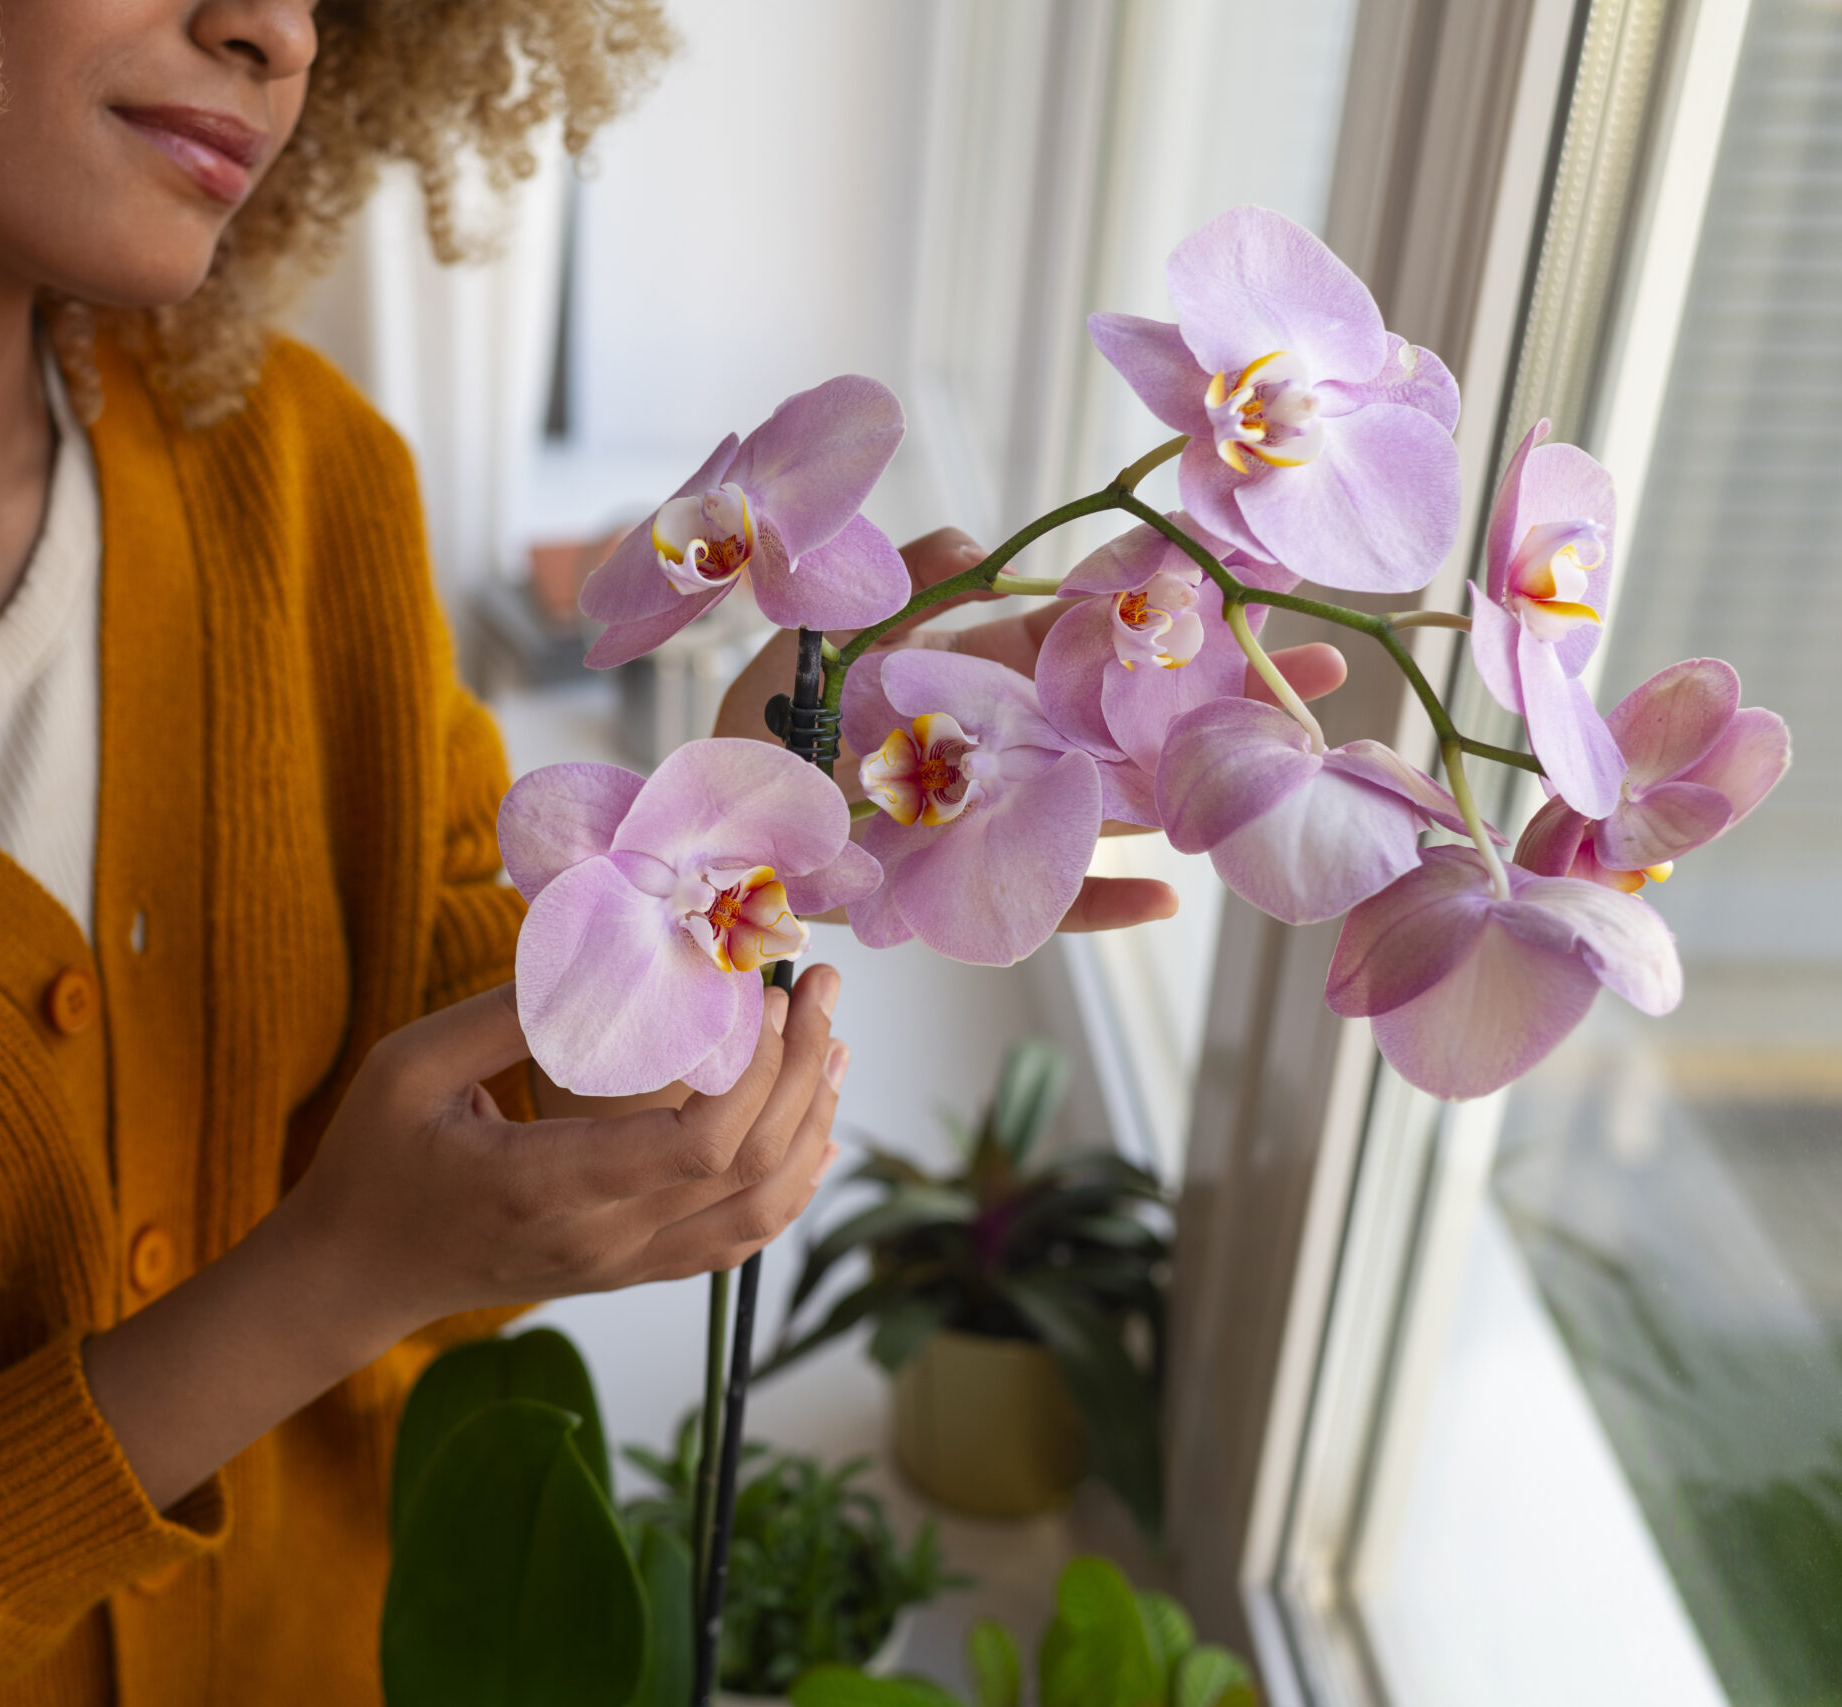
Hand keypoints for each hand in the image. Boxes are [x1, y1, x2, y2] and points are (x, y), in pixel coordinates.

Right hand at [82, 971, 845, 1506]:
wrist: (351, 1276)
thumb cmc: (372, 1165)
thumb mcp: (409, 1067)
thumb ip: (501, 1014)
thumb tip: (592, 947)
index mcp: (552, 1185)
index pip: (699, 1145)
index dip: (755, 1070)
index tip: (765, 995)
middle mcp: (604, 1237)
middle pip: (750, 1167)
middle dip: (804, 1069)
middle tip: (820, 986)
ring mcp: (622, 1263)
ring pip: (760, 1211)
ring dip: (811, 1124)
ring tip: (832, 1045)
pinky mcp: (627, 1270)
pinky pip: (735, 1240)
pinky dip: (790, 1185)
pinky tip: (813, 1132)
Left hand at [712, 526, 1349, 932]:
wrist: (712, 803)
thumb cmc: (768, 705)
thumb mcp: (839, 620)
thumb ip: (920, 576)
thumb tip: (988, 540)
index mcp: (986, 666)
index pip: (1098, 630)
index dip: (1175, 604)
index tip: (1260, 581)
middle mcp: (1011, 738)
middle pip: (1134, 715)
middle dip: (1227, 693)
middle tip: (1333, 674)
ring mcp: (998, 812)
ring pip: (1113, 800)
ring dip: (1192, 788)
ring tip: (1286, 774)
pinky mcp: (966, 884)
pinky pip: (1043, 897)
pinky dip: (1099, 901)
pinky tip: (1165, 900)